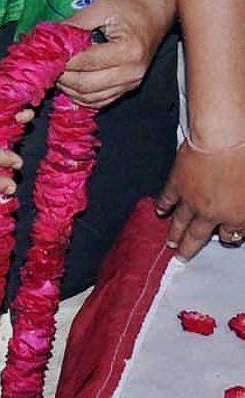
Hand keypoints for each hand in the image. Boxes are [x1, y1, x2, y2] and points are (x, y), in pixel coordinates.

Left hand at [57, 0, 174, 108]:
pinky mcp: (128, 88)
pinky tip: (69, 82)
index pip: (84, 63)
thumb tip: (48, 39)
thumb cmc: (130, 8)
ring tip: (56, 73)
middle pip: (85, 85)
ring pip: (90, 97)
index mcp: (128, 50)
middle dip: (61, 77)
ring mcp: (132, 83)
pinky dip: (80, 96)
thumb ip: (74, 24)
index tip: (45, 55)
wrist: (155, 12)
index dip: (61, 60)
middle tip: (47, 65)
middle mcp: (132, 72)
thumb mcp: (101, 8)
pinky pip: (99, 101)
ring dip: (68, 89)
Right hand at [156, 141, 244, 259]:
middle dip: (189, 247)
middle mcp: (211, 213)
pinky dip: (163, 206)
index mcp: (235, 216)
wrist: (224, 141)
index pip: (231, 235)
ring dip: (174, 233)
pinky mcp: (177, 183)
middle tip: (181, 255)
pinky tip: (160, 211)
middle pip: (198, 236)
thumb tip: (243, 221)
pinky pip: (168, 199)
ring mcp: (191, 199)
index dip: (229, 237)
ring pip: (180, 222)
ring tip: (169, 242)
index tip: (226, 238)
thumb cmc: (244, 162)